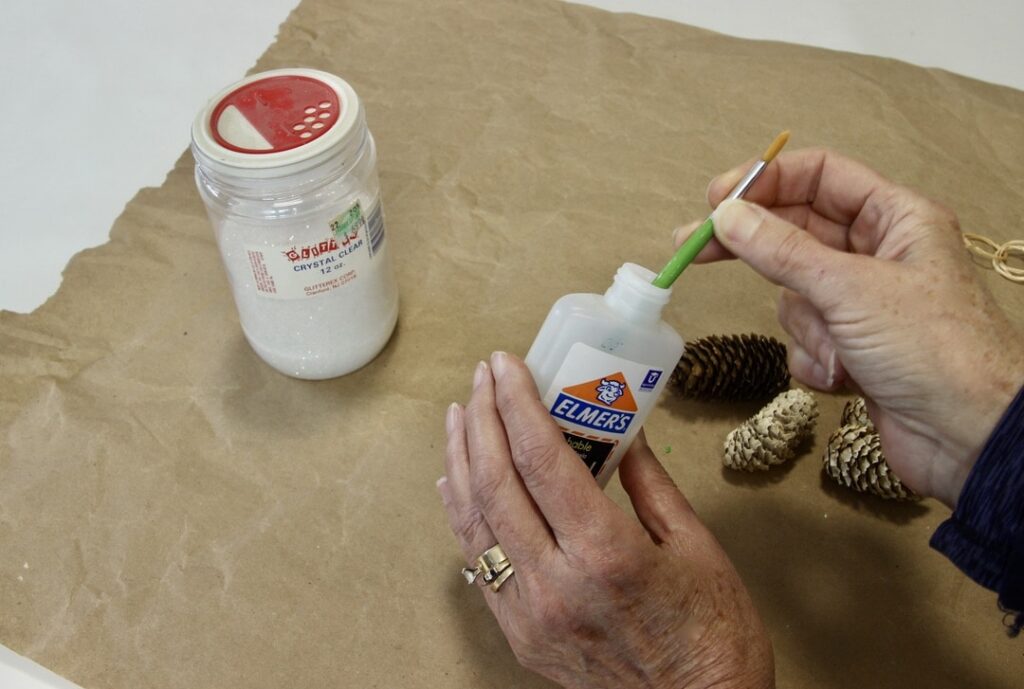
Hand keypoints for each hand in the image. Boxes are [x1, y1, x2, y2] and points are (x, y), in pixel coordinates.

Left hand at [439, 352, 773, 688]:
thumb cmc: (713, 635)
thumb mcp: (695, 546)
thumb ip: (649, 483)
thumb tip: (622, 429)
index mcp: (606, 553)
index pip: (542, 459)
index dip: (517, 403)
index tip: (506, 365)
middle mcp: (555, 583)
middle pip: (497, 482)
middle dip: (483, 418)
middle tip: (483, 377)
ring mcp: (530, 614)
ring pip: (475, 520)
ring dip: (461, 459)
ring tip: (459, 415)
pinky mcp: (520, 634)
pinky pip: (478, 563)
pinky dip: (462, 514)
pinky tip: (456, 480)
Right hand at [674, 148, 1023, 506]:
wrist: (971, 439)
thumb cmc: (934, 350)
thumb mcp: (850, 289)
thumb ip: (781, 250)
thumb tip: (726, 215)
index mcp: (896, 220)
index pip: (820, 178)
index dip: (765, 183)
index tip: (715, 201)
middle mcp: (880, 256)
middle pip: (796, 235)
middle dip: (754, 248)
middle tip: (694, 249)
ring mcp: (864, 306)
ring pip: (794, 295)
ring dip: (805, 326)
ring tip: (839, 348)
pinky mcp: (853, 350)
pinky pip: (804, 340)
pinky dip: (815, 359)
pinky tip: (846, 378)